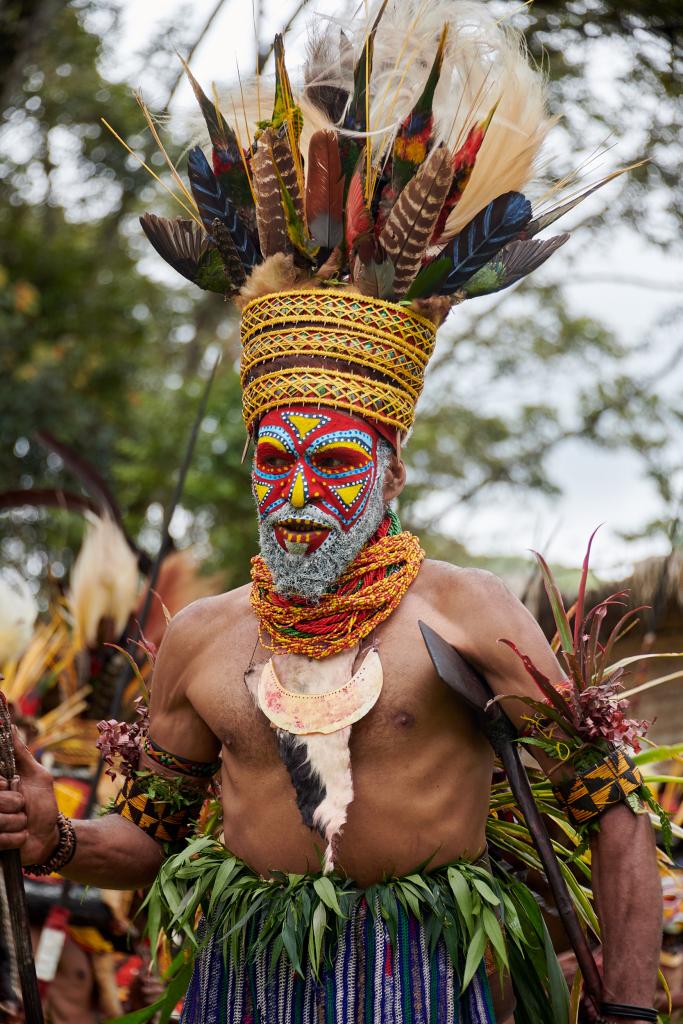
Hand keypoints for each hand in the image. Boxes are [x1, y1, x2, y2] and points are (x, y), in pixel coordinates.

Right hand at [0, 728, 59, 864]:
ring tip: (23, 823)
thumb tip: (8, 725)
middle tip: (22, 806)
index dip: (2, 783)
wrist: (48, 835)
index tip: (8, 784)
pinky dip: (17, 838)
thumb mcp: (37, 775)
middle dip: (16, 802)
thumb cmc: (41, 804)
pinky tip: (21, 837)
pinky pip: (1, 839)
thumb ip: (21, 753)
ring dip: (18, 822)